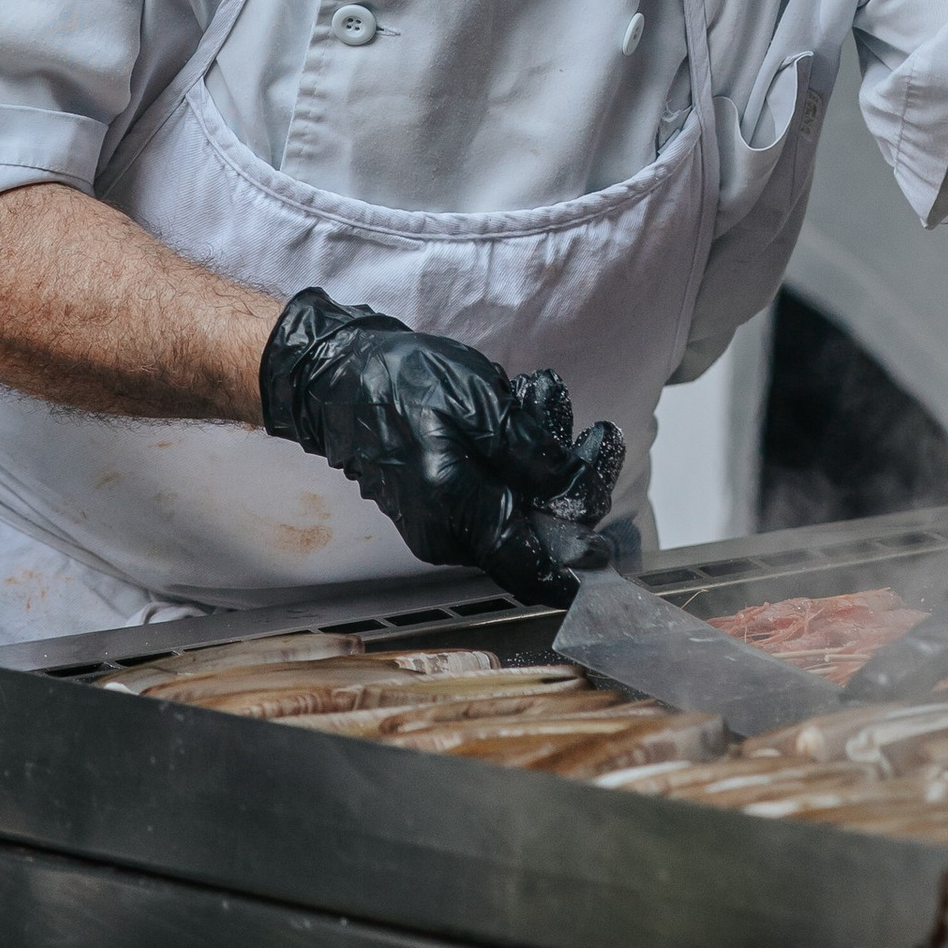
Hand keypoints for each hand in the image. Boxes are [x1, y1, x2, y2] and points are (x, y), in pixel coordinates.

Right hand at [260, 291, 634, 602]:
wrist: (338, 378)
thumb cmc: (401, 383)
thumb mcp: (478, 403)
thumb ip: (529, 450)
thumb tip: (568, 486)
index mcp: (456, 511)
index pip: (527, 564)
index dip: (573, 569)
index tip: (609, 561)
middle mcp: (449, 531)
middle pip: (534, 528)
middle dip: (571, 480)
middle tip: (601, 434)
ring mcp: (443, 519)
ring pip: (518, 503)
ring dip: (543, 454)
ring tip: (540, 396)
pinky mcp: (441, 501)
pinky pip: (495, 491)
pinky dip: (515, 454)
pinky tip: (519, 404)